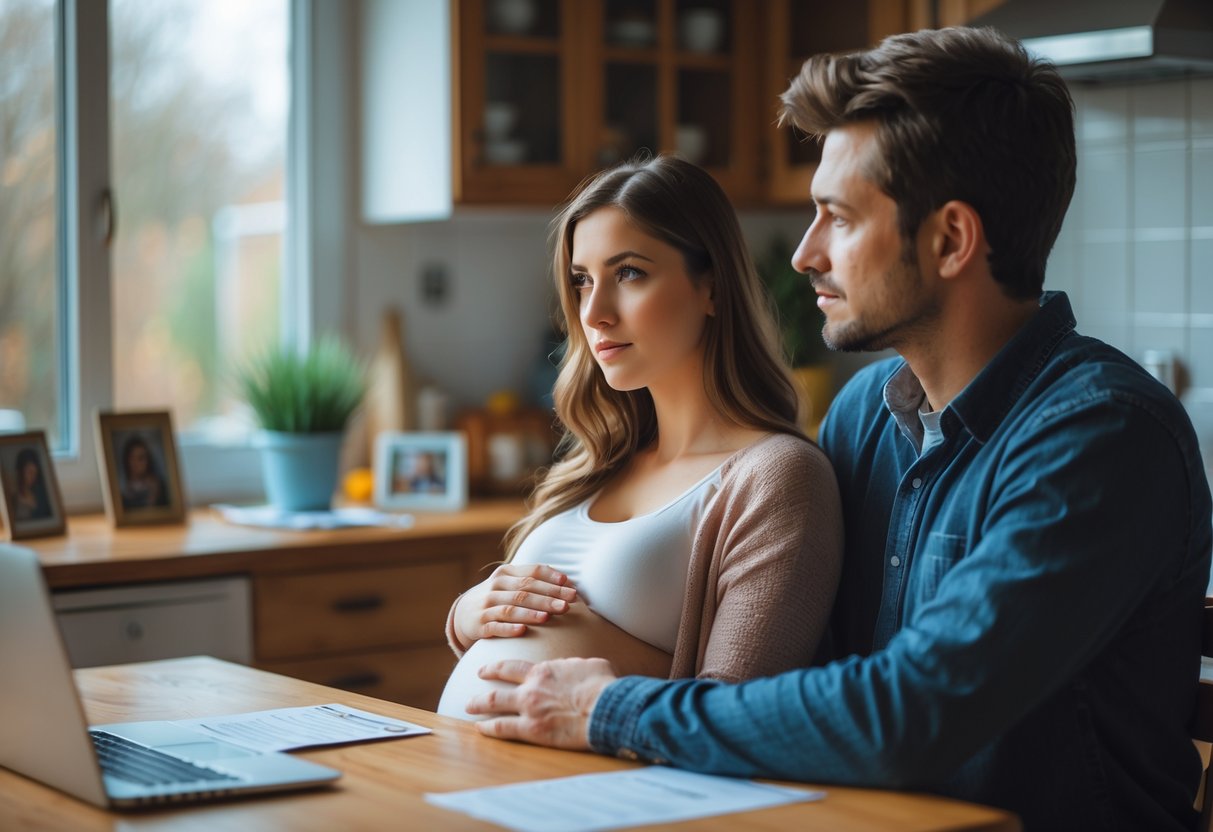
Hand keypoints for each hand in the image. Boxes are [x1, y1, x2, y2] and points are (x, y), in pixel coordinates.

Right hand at [452, 563, 577, 649]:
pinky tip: (522, 631)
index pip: (531, 572)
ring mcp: (486, 606)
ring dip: (530, 613)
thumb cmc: (498, 596)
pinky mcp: (479, 625)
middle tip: (567, 604)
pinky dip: (509, 628)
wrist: (464, 613)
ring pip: (511, 608)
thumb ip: (534, 579)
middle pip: (525, 591)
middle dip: (547, 597)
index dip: (550, 577)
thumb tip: (566, 581)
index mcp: (506, 573)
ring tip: (548, 617)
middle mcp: (496, 587)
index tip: (568, 584)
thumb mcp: (510, 582)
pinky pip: (495, 627)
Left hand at [467, 658, 617, 749]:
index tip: (489, 668)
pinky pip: (503, 728)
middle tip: (476, 680)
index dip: (498, 667)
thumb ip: (574, 667)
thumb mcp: (589, 665)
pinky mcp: (532, 730)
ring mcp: (528, 709)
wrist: (605, 706)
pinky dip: (488, 728)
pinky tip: (480, 728)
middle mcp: (531, 687)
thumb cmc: (603, 685)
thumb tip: (575, 668)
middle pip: (499, 684)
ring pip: (494, 704)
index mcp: (544, 671)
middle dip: (485, 681)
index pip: (514, 667)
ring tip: (468, 706)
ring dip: (478, 704)